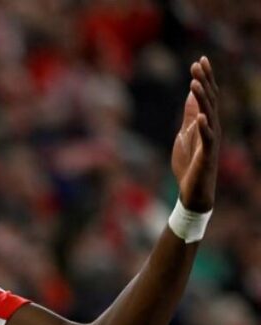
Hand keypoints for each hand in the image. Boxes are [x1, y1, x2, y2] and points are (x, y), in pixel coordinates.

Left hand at [171, 56, 220, 212]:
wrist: (193, 191)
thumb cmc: (189, 164)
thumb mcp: (185, 134)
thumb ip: (189, 115)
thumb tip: (190, 95)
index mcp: (206, 123)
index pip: (207, 96)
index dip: (204, 78)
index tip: (200, 60)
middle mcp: (212, 128)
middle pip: (210, 100)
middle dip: (204, 81)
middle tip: (197, 63)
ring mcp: (211, 141)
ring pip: (209, 115)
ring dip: (202, 98)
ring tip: (194, 83)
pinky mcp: (207, 154)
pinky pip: (208, 138)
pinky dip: (204, 126)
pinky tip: (201, 116)